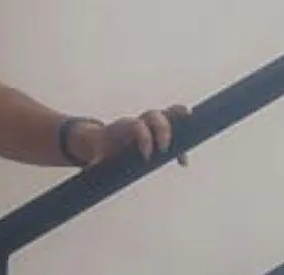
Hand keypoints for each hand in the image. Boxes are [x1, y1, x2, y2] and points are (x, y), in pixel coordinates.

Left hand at [73, 105, 192, 166]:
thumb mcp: (96, 154)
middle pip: (155, 115)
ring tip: (192, 134)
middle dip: (164, 129)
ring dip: (180, 121)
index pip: (137, 126)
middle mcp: (138, 122)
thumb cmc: (100, 148)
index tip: (146, 157)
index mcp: (123, 127)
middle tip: (164, 149)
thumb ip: (95, 160)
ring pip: (167, 115)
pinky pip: (174, 129)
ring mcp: (149, 124)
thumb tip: (91, 169)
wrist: (100, 140)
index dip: (144, 138)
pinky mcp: (157, 131)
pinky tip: (183, 162)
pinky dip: (182, 141)